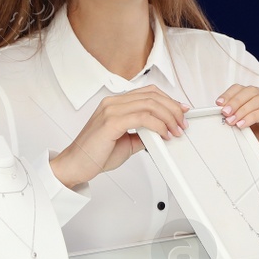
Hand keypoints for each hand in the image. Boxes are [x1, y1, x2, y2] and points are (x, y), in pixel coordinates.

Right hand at [50, 86, 187, 188]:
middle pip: (152, 96)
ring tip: (175, 130)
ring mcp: (111, 110)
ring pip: (149, 104)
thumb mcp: (126, 142)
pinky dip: (158, 125)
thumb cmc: (95, 154)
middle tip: (182, 123)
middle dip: (172, 109)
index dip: (168, 100)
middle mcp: (113, 102)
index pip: (148, 93)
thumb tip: (161, 132)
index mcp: (115, 103)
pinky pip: (142, 118)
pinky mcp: (111, 122)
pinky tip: (163, 134)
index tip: (181, 110)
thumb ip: (142, 134)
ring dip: (168, 117)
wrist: (75, 165)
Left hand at [218, 84, 258, 177]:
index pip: (242, 89)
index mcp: (254, 100)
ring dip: (243, 109)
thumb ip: (233, 117)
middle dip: (235, 101)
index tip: (219, 103)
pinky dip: (252, 117)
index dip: (229, 94)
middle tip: (225, 112)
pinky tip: (243, 124)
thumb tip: (220, 112)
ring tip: (233, 120)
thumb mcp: (241, 127)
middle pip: (251, 91)